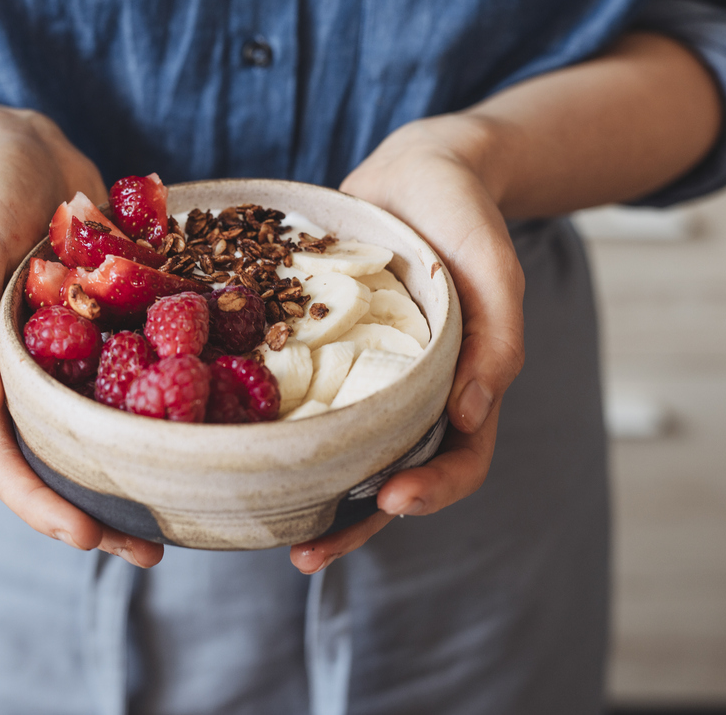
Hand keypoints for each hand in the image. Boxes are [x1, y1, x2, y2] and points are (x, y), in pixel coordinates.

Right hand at [0, 108, 163, 567]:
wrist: (25, 148)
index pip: (7, 462)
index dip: (44, 508)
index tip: (92, 539)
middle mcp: (38, 378)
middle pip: (66, 463)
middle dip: (104, 512)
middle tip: (157, 548)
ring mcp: (82, 355)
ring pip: (113, 429)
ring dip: (147, 469)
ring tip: (197, 501)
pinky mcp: (120, 325)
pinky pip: (151, 371)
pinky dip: (178, 397)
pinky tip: (225, 415)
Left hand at [290, 115, 524, 573]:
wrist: (416, 171)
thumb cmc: (467, 217)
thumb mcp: (494, 268)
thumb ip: (496, 338)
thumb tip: (472, 415)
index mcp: (460, 388)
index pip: (458, 460)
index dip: (431, 491)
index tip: (392, 500)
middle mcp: (406, 394)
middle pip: (386, 476)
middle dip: (351, 523)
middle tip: (306, 554)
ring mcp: (359, 376)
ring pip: (334, 449)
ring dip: (303, 491)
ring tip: (261, 525)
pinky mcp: (317, 349)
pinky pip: (295, 395)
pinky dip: (270, 423)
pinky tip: (229, 438)